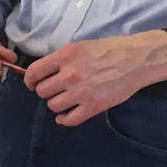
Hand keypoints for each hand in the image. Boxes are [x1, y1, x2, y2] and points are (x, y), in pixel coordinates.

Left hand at [25, 32, 166, 125]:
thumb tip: (44, 72)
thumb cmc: (111, 50)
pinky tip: (65, 115)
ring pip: (53, 105)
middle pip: (42, 91)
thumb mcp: (81, 46)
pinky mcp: (93, 106)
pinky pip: (69, 119)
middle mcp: (71, 74)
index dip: (30, 80)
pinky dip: (63, 119)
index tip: (32, 83)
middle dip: (45, 91)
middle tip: (54, 90)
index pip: (34, 72)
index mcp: (66, 56)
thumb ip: (62, 59)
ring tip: (64, 99)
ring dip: (56, 104)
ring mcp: (81, 92)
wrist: (137, 60)